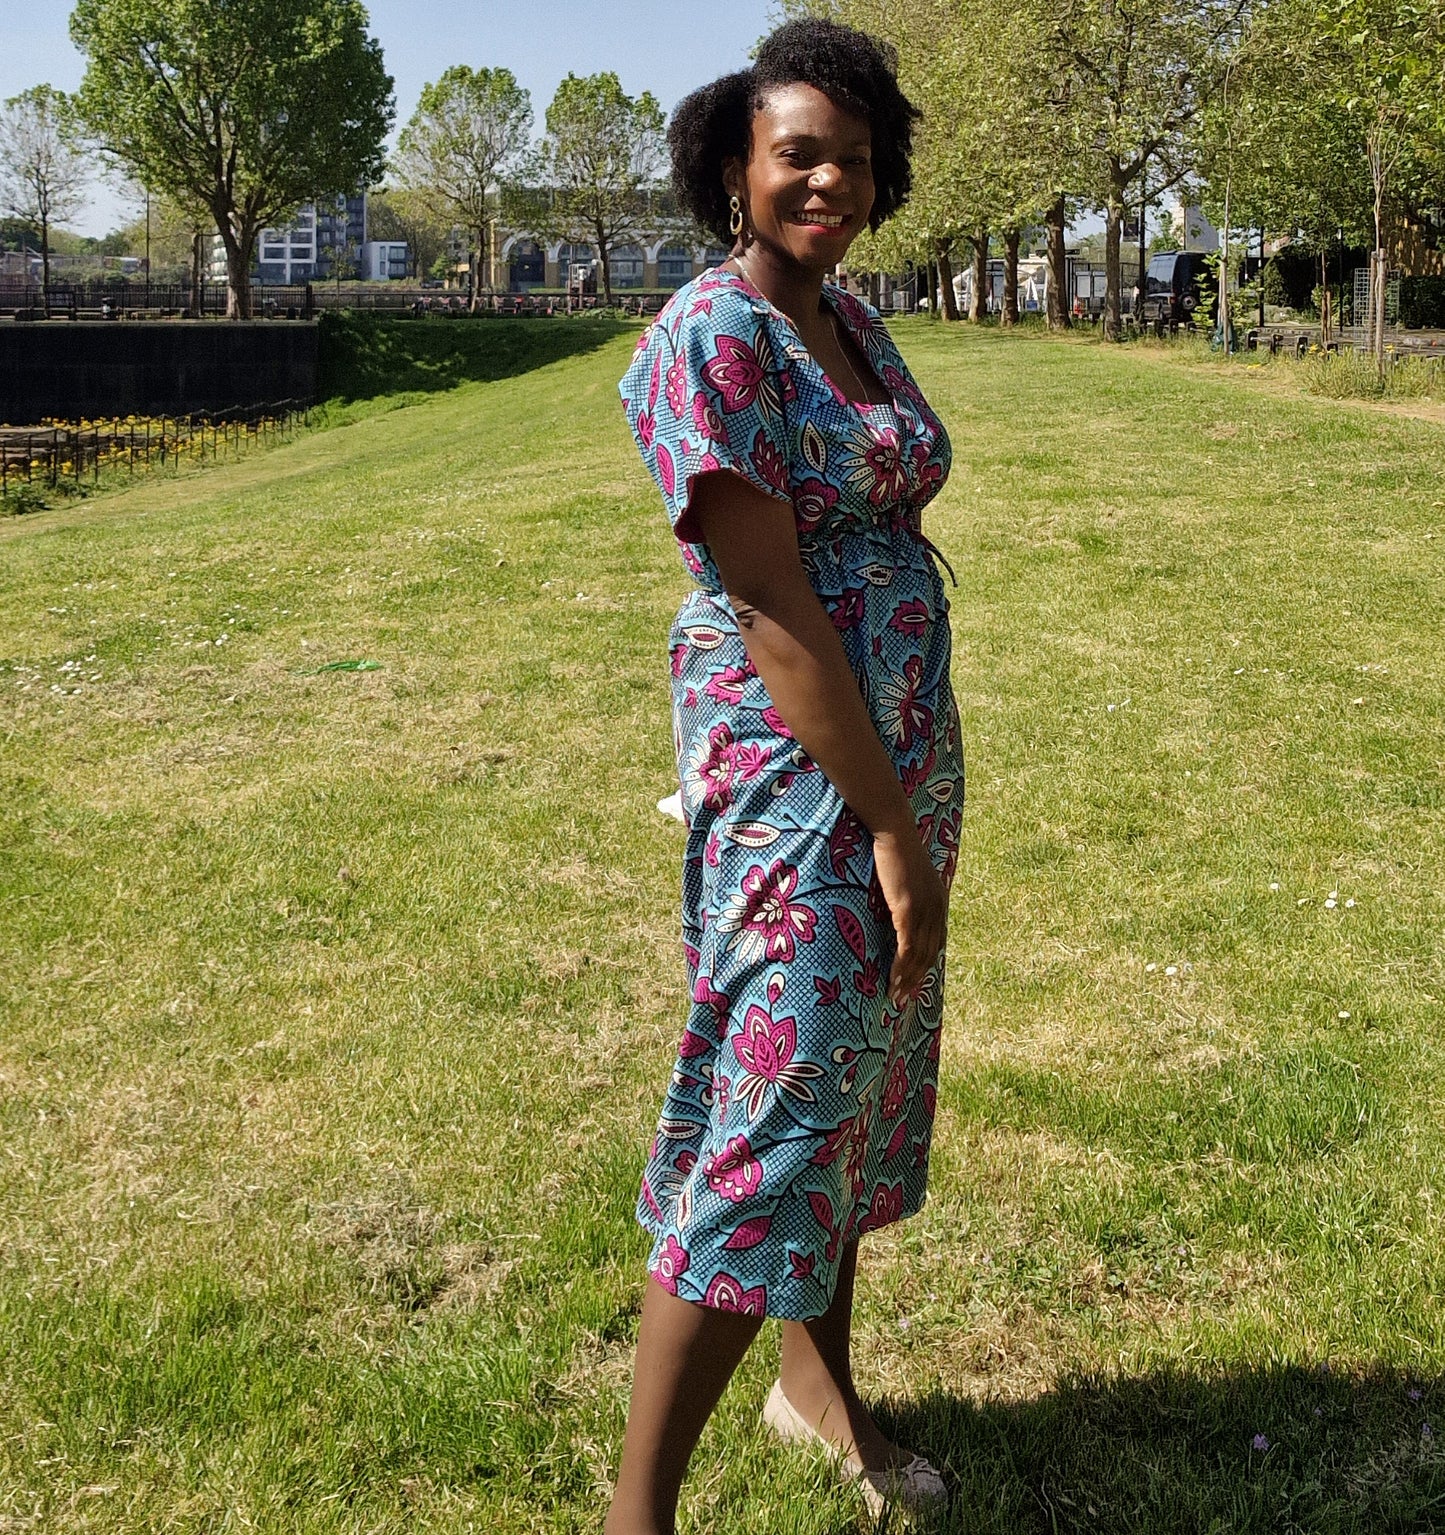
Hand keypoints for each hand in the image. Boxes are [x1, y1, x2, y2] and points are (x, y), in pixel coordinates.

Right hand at [872, 824, 946, 1008]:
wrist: (894, 831)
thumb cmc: (894, 848)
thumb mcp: (907, 874)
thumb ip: (908, 892)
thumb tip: (896, 904)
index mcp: (939, 901)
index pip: (936, 941)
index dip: (926, 964)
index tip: (915, 982)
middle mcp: (936, 909)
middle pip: (929, 954)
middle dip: (917, 979)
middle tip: (903, 999)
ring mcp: (924, 911)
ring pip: (918, 956)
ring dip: (907, 979)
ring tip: (895, 996)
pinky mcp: (908, 911)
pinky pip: (906, 948)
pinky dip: (900, 967)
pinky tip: (892, 980)